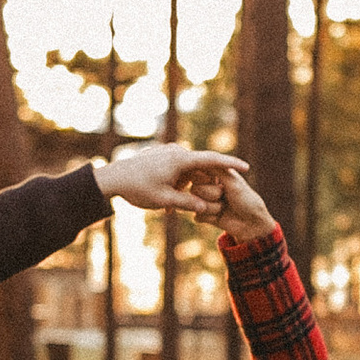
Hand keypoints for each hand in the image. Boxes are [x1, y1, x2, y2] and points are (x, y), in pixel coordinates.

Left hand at [104, 147, 273, 233]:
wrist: (113, 178)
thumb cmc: (138, 189)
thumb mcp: (164, 200)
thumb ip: (188, 203)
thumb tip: (206, 208)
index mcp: (180, 159)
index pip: (212, 160)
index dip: (231, 164)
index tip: (247, 167)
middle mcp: (177, 152)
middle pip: (200, 169)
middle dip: (202, 187)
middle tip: (198, 201)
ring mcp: (169, 153)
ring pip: (189, 172)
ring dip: (186, 189)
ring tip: (170, 207)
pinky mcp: (162, 157)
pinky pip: (178, 171)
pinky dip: (178, 185)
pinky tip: (165, 201)